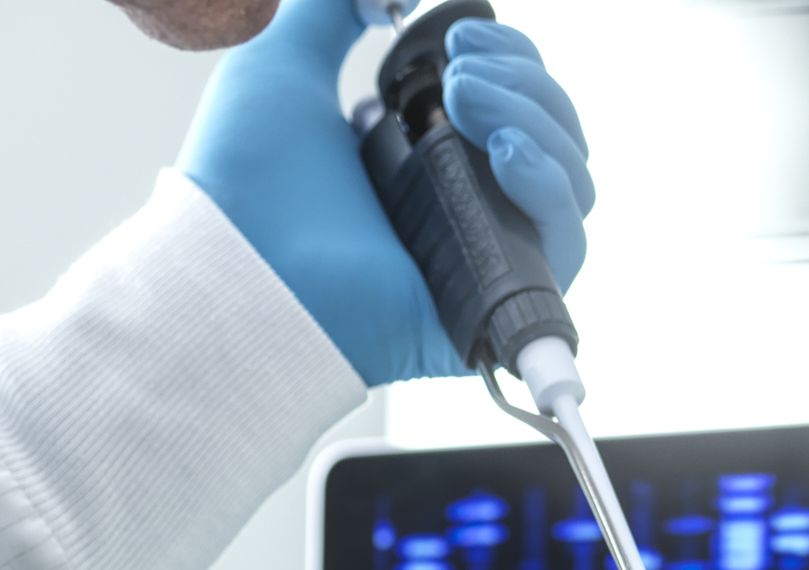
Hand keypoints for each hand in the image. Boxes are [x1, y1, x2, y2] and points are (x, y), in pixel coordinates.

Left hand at [178, 2, 593, 386]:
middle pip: (554, 137)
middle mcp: (465, 207)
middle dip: (523, 82)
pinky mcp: (496, 301)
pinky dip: (550, 186)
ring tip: (468, 99)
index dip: (510, 61)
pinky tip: (506, 152)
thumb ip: (330, 6)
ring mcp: (486, 255)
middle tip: (459, 70)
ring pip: (570, 183)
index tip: (461, 38)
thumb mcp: (283, 59)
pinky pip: (566, 243)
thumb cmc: (247, 180)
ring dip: (538, 120)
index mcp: (428, 158)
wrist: (237, 260)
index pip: (517, 106)